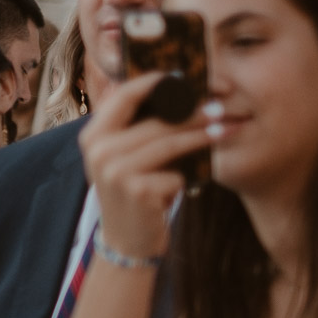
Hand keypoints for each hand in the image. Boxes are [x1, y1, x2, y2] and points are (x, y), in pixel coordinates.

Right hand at [77, 73, 213, 261]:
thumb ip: (138, 127)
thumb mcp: (124, 157)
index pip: (124, 95)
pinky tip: (190, 182)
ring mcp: (116, 172)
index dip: (155, 82)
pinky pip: (174, 173)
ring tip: (223, 130)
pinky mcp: (137, 191)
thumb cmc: (134, 191)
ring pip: (169, 143)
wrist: (126, 240)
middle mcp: (100, 150)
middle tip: (217, 106)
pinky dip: (187, 177)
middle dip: (192, 111)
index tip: (184, 78)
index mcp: (93, 135)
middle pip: (155, 120)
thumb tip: (176, 88)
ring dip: (201, 136)